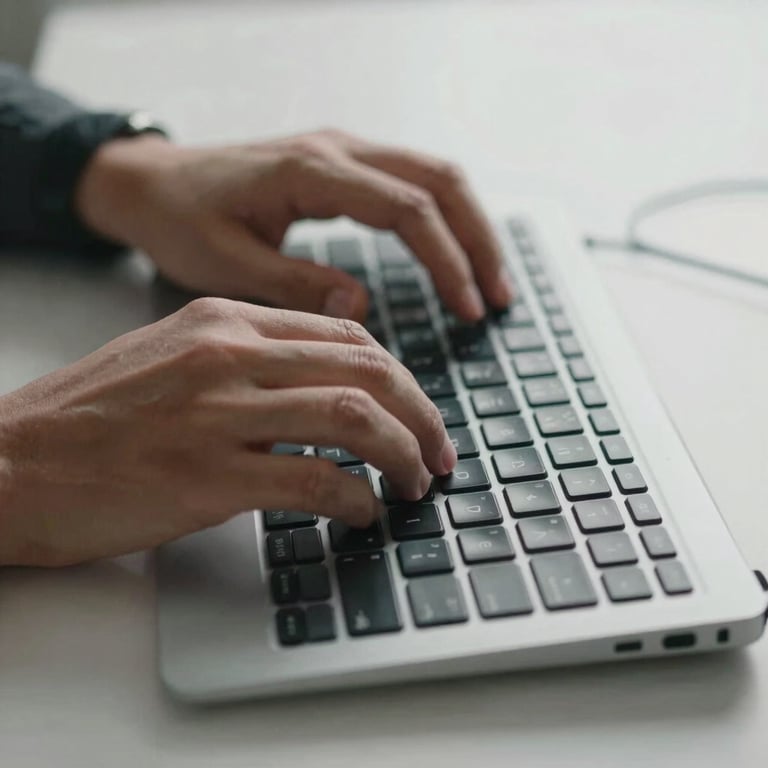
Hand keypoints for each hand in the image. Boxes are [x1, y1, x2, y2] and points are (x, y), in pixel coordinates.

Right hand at [0, 299, 455, 566]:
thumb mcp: (173, 357)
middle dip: (421, 413)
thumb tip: (321, 393)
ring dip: (402, 452)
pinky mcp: (206, 475)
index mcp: (223, 319)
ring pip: (353, 415)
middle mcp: (228, 354)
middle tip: (439, 451)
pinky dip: (355, 497)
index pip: (345, 334)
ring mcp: (218, 412)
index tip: (415, 410)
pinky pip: (313, 478)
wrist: (10, 460)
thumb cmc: (91, 416)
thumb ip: (248, 362)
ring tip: (416, 483)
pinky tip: (363, 512)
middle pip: (366, 367)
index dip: (397, 376)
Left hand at [75, 129, 512, 321]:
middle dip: (479, 240)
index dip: (447, 261)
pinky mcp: (343, 165)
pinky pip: (412, 183)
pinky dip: (444, 220)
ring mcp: (343, 151)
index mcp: (310, 172)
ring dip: (471, 228)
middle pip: (439, 180)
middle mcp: (337, 149)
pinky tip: (454, 255)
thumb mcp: (225, 265)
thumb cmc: (181, 222)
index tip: (467, 310)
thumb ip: (293, 285)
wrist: (152, 183)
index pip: (407, 209)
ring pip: (435, 176)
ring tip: (490, 284)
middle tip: (497, 299)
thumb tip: (360, 308)